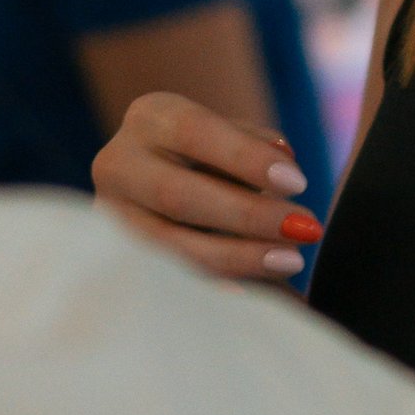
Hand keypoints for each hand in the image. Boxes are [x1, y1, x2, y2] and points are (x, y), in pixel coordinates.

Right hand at [91, 92, 325, 283]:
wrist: (166, 180)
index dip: (244, 158)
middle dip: (245, 215)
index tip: (298, 183)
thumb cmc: (214, 157)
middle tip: (305, 229)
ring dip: (235, 256)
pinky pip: (162, 279)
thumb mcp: (232, 138)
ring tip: (290, 260)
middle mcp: (118, 163)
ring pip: (167, 244)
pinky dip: (209, 287)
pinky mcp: (116, 259)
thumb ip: (255, 147)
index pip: (193, 131)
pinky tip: (248, 296)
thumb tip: (282, 159)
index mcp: (151, 118)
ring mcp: (110, 216)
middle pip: (176, 194)